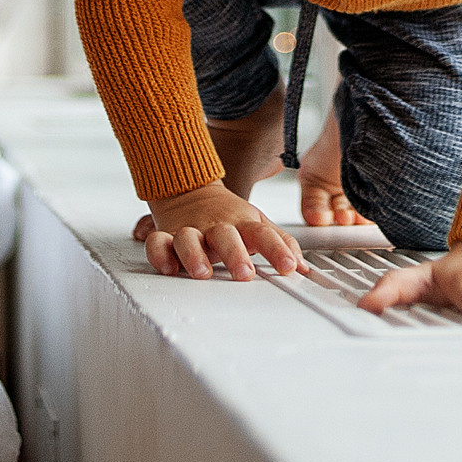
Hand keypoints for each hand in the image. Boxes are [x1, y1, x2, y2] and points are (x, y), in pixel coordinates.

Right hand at [140, 181, 304, 281]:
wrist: (189, 187)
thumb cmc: (228, 214)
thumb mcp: (257, 223)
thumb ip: (280, 244)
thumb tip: (303, 268)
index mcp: (242, 223)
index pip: (264, 234)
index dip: (278, 250)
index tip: (290, 267)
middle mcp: (216, 226)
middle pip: (225, 236)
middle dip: (235, 255)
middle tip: (245, 274)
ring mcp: (191, 230)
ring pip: (189, 239)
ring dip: (195, 256)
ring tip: (202, 273)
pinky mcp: (167, 235)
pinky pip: (158, 243)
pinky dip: (160, 254)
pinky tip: (168, 268)